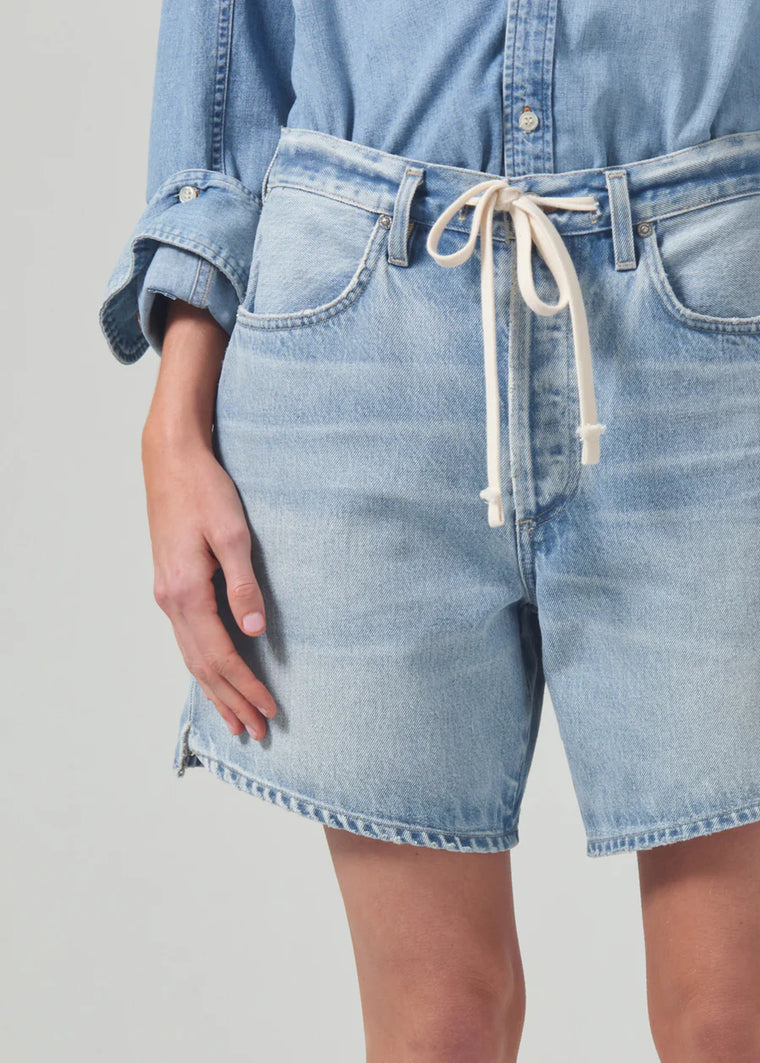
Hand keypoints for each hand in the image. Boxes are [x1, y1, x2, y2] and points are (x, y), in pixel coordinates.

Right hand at [141, 299, 276, 739]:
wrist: (171, 459)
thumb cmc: (206, 491)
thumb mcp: (233, 534)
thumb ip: (244, 586)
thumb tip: (255, 633)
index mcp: (188, 592)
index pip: (221, 656)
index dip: (246, 687)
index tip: (269, 712)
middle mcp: (171, 601)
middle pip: (203, 666)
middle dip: (231, 701)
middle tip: (255, 733)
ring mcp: (167, 594)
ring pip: (191, 657)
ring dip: (215, 690)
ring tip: (234, 719)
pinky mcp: (171, 584)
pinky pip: (187, 639)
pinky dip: (202, 666)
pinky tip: (213, 675)